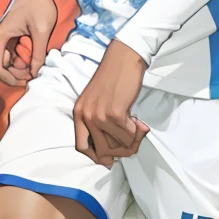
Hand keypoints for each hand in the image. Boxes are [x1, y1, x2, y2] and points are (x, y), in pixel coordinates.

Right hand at [0, 0, 58, 85]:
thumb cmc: (38, 4)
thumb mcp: (41, 31)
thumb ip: (38, 53)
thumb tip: (35, 74)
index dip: (11, 80)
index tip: (28, 80)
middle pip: (3, 68)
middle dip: (19, 74)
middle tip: (36, 71)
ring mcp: (3, 39)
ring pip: (10, 63)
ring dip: (23, 67)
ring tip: (38, 61)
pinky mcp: (11, 38)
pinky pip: (14, 55)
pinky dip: (25, 59)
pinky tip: (37, 55)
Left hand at [73, 40, 148, 166]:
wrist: (123, 59)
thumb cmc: (114, 77)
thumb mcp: (96, 101)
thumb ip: (98, 122)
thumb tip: (109, 149)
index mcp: (79, 113)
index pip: (81, 146)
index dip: (96, 156)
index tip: (108, 160)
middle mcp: (86, 116)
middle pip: (102, 151)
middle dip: (120, 151)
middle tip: (132, 143)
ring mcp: (99, 116)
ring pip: (118, 145)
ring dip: (132, 141)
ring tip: (138, 128)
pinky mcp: (115, 113)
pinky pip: (128, 136)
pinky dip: (137, 132)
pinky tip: (140, 122)